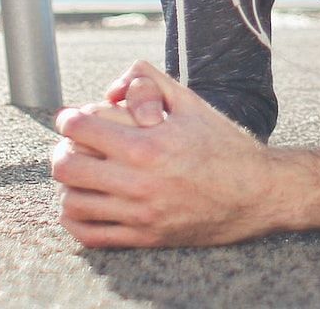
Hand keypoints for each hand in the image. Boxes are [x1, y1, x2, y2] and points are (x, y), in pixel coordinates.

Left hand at [50, 60, 278, 248]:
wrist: (258, 193)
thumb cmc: (224, 144)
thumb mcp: (191, 103)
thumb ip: (151, 82)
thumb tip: (113, 84)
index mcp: (149, 144)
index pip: (82, 128)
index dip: (68, 119)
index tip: (70, 118)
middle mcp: (140, 181)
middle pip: (67, 166)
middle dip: (61, 150)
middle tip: (69, 145)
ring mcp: (141, 214)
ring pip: (73, 202)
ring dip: (68, 185)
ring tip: (79, 174)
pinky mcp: (145, 237)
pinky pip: (91, 235)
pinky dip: (76, 220)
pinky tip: (84, 203)